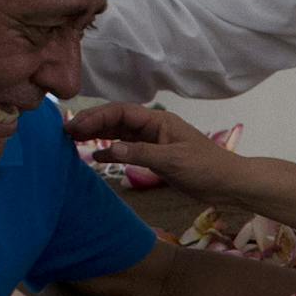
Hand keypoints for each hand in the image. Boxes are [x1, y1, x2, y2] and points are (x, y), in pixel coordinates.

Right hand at [67, 102, 250, 205]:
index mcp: (158, 121)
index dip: (97, 117)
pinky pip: (128, 148)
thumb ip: (140, 154)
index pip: (121, 113)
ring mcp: (154, 141)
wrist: (228, 183)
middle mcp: (154, 127)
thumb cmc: (205, 168)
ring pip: (120, 133)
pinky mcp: (156, 156)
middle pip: (117, 120)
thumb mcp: (171, 161)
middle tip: (66, 130)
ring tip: (74, 139)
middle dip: (92, 123)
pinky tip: (96, 155)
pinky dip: (111, 150)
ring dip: (99, 134)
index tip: (75, 125)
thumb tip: (108, 148)